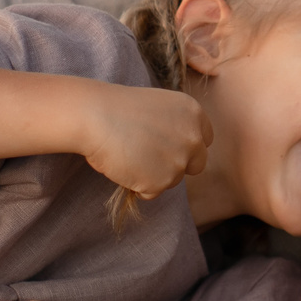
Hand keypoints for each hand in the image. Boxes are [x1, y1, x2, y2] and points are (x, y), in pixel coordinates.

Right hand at [81, 86, 211, 199]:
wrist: (95, 116)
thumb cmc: (118, 108)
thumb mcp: (159, 107)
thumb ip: (176, 126)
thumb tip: (178, 149)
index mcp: (194, 114)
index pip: (205, 140)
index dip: (187, 146)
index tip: (170, 146)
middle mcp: (193, 138)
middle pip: (197, 164)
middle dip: (178, 164)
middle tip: (150, 157)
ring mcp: (179, 162)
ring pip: (173, 180)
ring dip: (154, 175)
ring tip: (130, 156)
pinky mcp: (161, 182)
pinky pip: (152, 192)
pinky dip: (138, 186)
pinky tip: (124, 167)